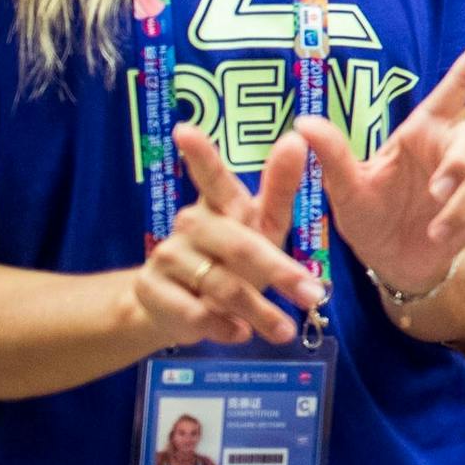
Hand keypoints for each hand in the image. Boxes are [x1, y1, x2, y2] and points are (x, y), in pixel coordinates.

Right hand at [126, 126, 328, 347]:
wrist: (177, 309)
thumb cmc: (231, 261)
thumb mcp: (262, 229)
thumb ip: (280, 190)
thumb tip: (296, 139)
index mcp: (219, 207)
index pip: (212, 179)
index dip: (200, 156)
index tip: (184, 131)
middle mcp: (191, 226)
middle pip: (238, 247)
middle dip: (279, 272)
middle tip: (313, 293)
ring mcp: (167, 257)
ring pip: (221, 286)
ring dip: (258, 311)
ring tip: (284, 331)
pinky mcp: (151, 290)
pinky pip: (194, 313)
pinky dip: (224, 327)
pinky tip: (240, 333)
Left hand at [297, 14, 464, 302]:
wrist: (394, 263)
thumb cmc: (368, 218)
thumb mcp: (344, 189)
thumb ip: (332, 157)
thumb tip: (302, 122)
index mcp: (421, 131)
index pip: (458, 83)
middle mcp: (449, 148)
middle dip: (460, 165)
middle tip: (436, 192)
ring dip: (461, 207)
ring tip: (435, 231)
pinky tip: (452, 235)